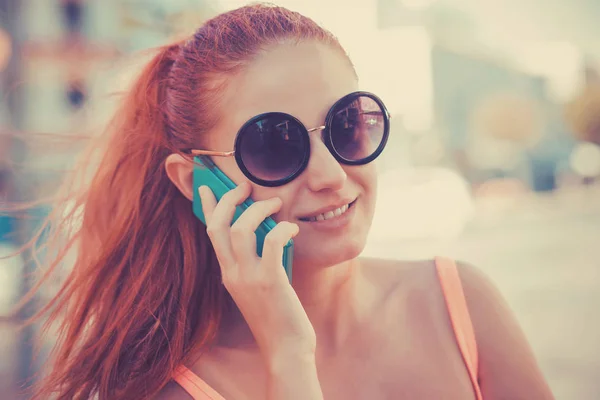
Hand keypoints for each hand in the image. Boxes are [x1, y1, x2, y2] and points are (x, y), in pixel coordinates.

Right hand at [199, 181, 315, 358]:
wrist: (285, 350)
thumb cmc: (277, 317)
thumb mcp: (257, 287)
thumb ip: (253, 263)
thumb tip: (265, 232)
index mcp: (228, 274)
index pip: (211, 233)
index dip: (207, 207)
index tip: (206, 187)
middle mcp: (232, 274)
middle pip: (218, 226)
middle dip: (229, 199)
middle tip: (246, 188)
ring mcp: (249, 278)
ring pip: (241, 229)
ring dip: (259, 209)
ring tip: (276, 203)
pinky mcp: (270, 281)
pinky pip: (271, 241)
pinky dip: (283, 228)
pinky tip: (293, 228)